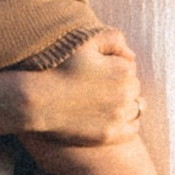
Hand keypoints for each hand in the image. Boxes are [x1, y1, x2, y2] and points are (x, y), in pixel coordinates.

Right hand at [0, 29, 140, 146]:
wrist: (38, 100)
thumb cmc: (58, 67)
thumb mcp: (84, 42)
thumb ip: (113, 38)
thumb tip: (131, 54)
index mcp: (123, 70)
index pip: (129, 66)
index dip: (113, 66)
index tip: (97, 69)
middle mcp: (126, 94)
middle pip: (133, 87)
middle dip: (121, 85)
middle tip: (98, 86)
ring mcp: (119, 117)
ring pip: (136, 108)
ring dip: (126, 103)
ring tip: (106, 101)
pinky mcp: (110, 135)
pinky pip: (132, 129)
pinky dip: (127, 123)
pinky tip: (112, 117)